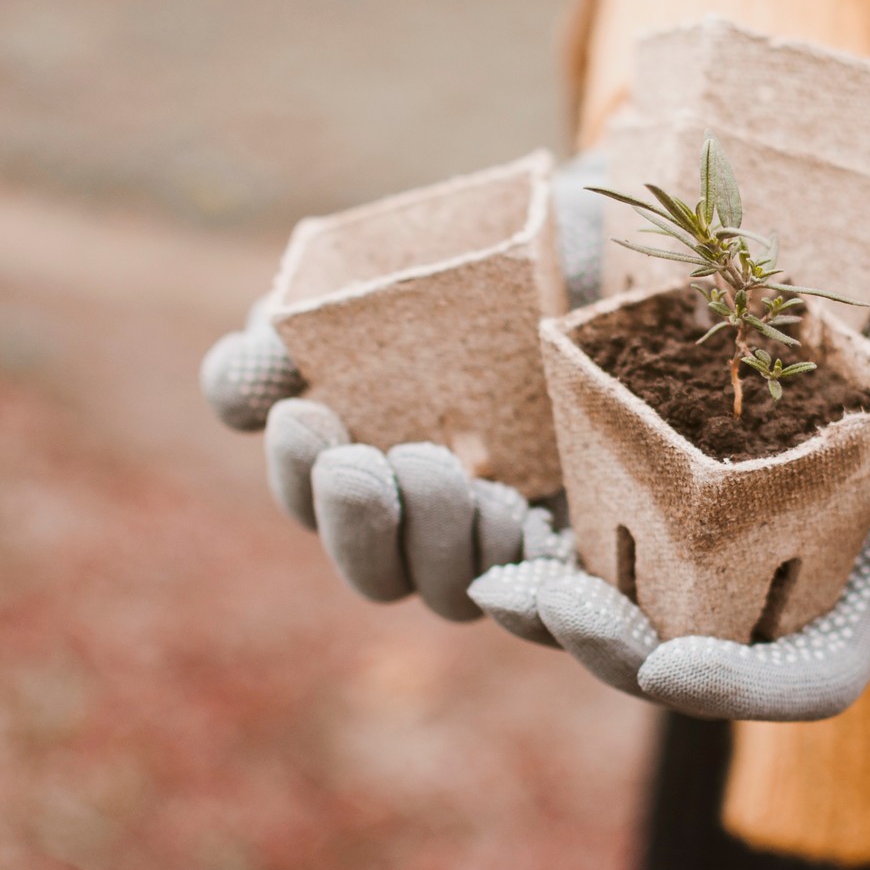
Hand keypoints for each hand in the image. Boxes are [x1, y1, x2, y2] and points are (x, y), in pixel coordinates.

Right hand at [198, 153, 605, 619]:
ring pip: (454, 594)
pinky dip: (547, 613)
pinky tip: (536, 554)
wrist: (628, 246)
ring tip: (462, 477)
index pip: (315, 499)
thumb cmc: (508, 260)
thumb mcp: (398, 273)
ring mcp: (521, 544)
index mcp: (381, 456)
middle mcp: (441, 517)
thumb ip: (308, 325)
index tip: (301, 414)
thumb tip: (240, 392)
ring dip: (444, 548)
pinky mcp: (604, 560)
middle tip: (372, 463)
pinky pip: (566, 623)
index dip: (296, 470)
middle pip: (377, 571)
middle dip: (360, 527)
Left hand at [468, 181, 869, 718]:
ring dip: (546, 608)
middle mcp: (767, 584)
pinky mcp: (650, 485)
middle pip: (680, 657)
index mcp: (852, 592)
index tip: (669, 667)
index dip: (731, 688)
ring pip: (617, 610)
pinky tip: (476, 505)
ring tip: (496, 580)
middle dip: (606, 645)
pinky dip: (531, 535)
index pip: (795, 679)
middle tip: (543, 605)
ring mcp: (702, 542)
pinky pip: (584, 535)